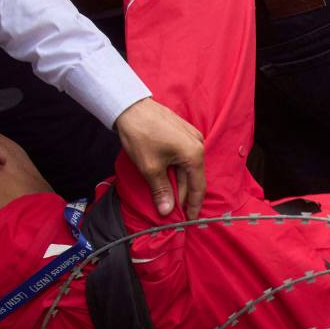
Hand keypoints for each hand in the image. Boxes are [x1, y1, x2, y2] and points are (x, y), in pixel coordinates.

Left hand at [115, 96, 205, 218]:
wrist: (130, 106)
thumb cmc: (141, 136)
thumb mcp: (150, 168)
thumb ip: (161, 191)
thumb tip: (167, 211)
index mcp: (194, 155)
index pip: (198, 188)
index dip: (192, 206)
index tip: (188, 221)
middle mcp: (198, 145)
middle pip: (193, 178)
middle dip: (183, 196)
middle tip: (171, 211)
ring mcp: (192, 137)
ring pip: (188, 168)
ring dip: (178, 183)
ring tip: (167, 196)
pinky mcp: (184, 133)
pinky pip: (184, 157)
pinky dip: (177, 170)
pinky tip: (166, 177)